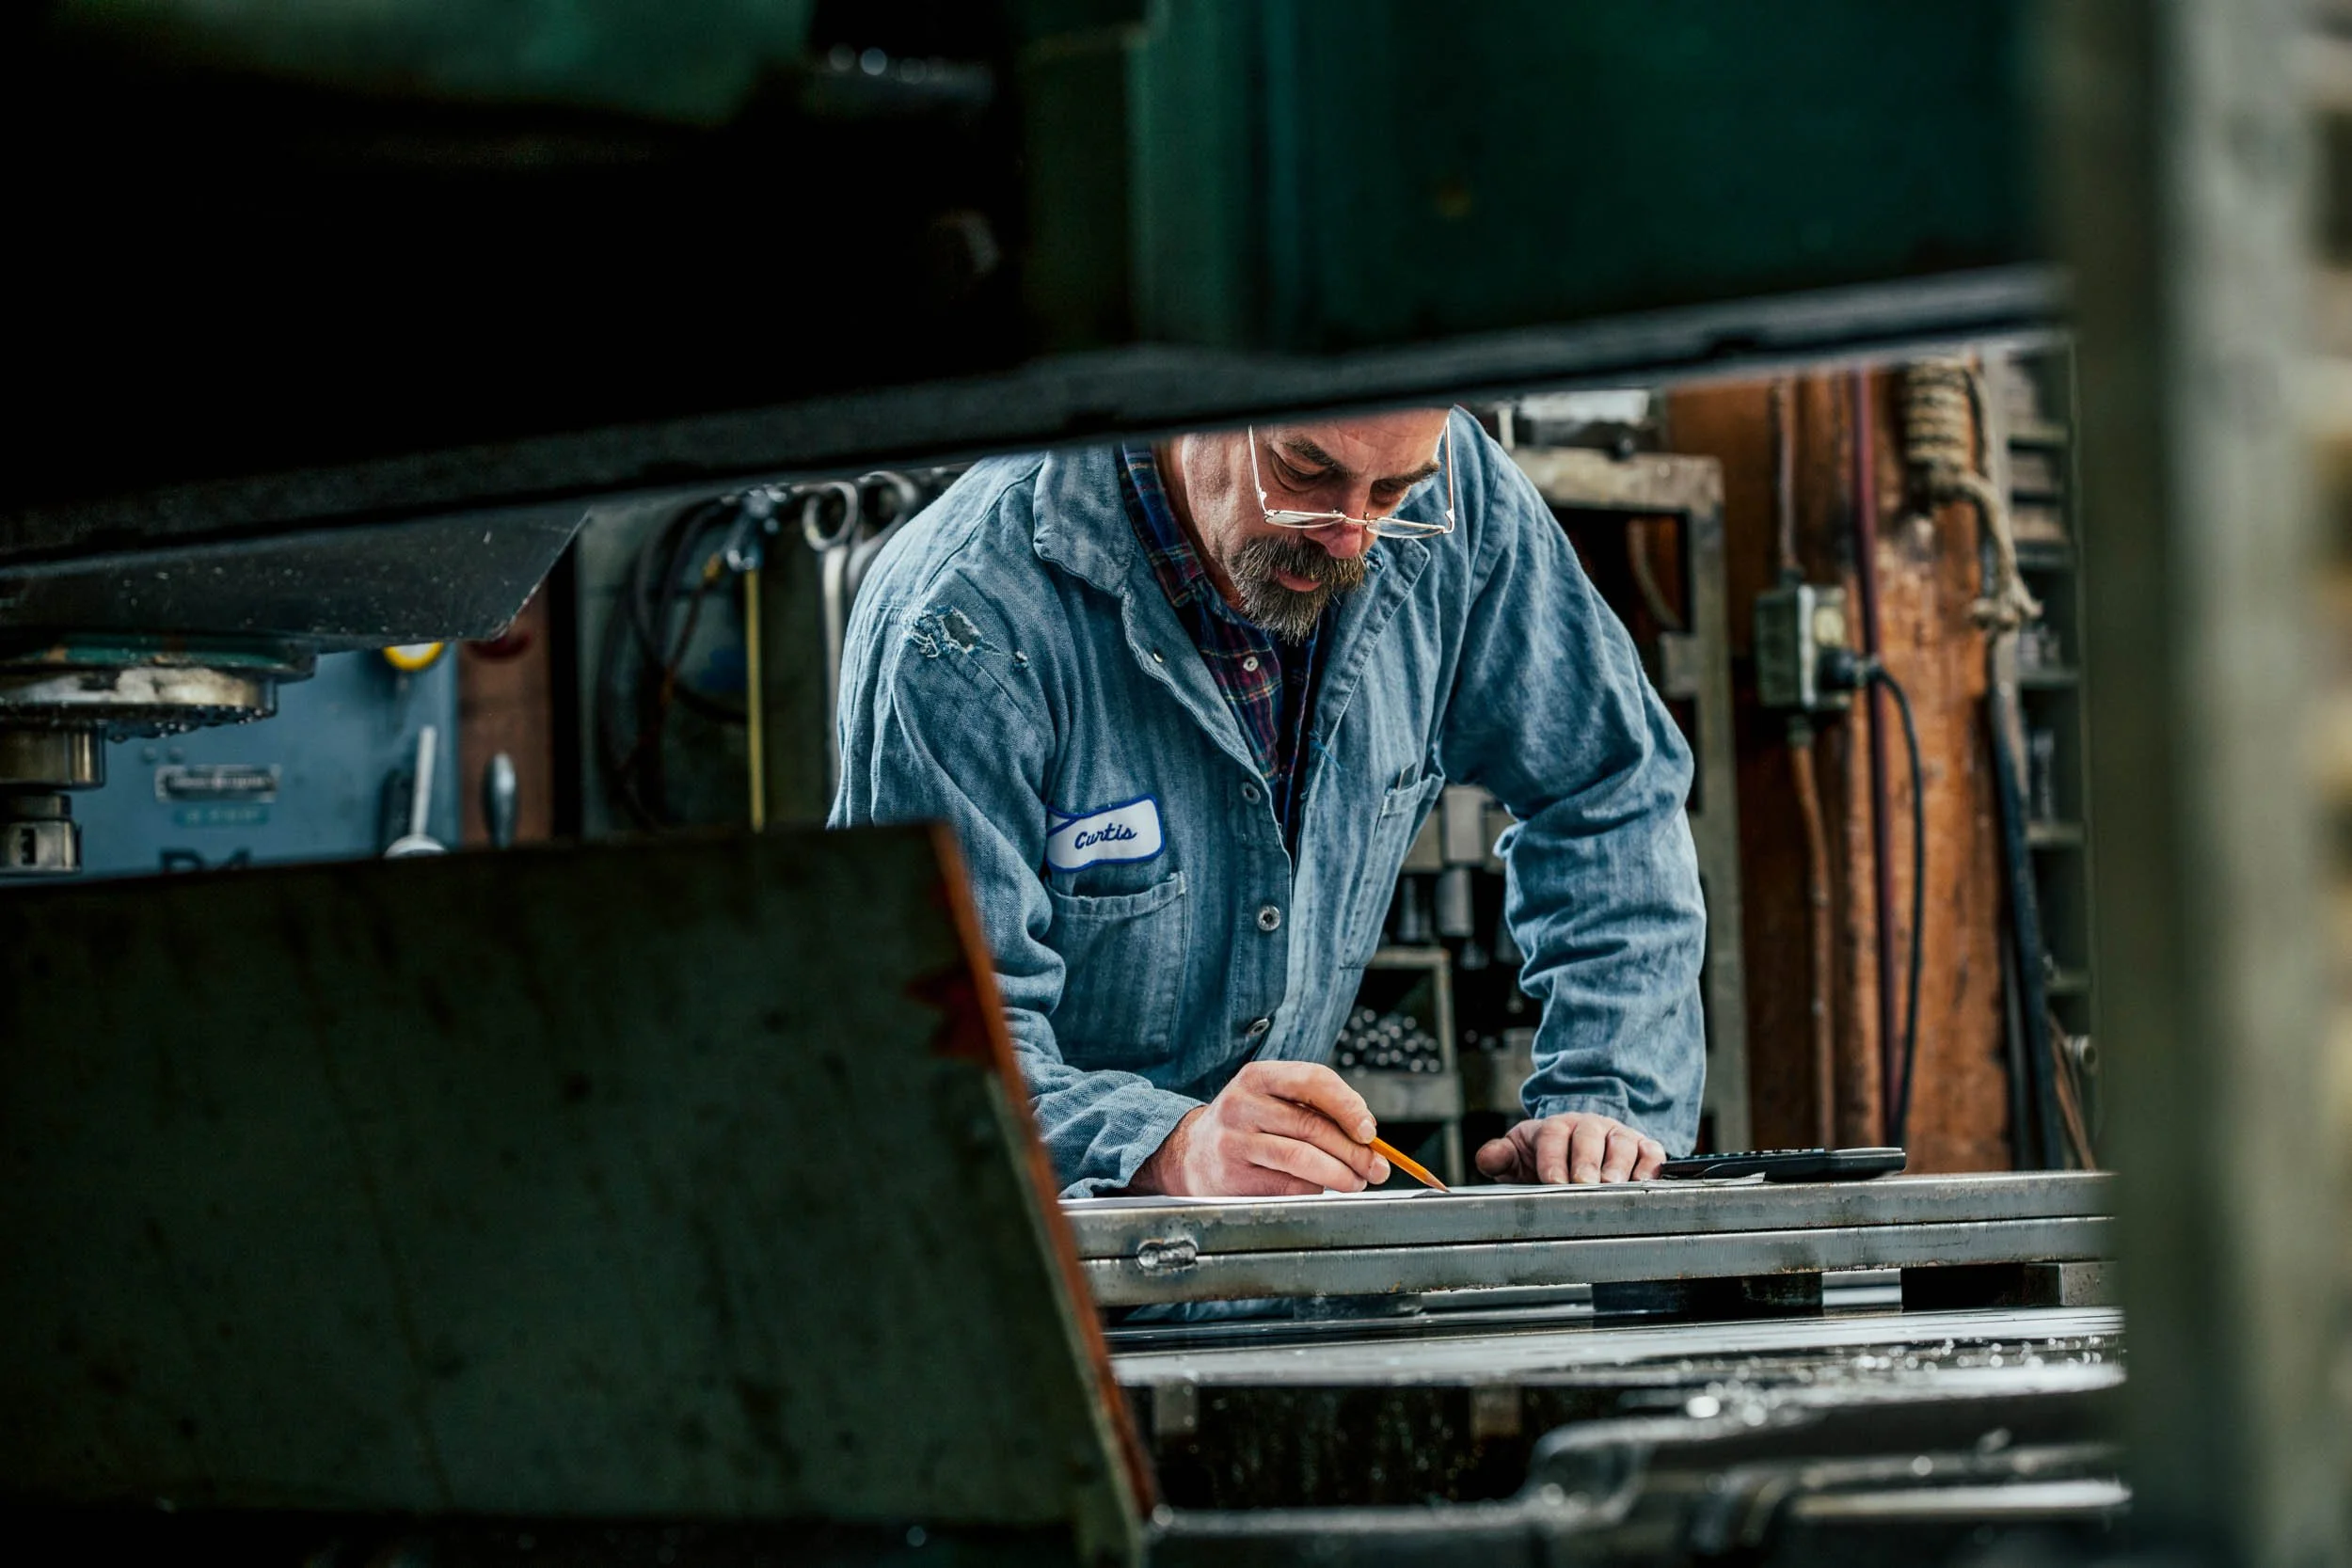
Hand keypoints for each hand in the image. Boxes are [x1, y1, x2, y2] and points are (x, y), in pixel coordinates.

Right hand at [1129, 1061, 1392, 1196]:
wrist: (1193, 1153)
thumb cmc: (1248, 1124)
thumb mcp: (1273, 1099)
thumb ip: (1316, 1108)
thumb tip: (1368, 1135)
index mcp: (1258, 1076)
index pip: (1313, 1080)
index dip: (1349, 1106)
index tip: (1370, 1130)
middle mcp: (1242, 1104)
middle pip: (1312, 1125)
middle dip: (1353, 1151)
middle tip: (1375, 1167)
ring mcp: (1234, 1141)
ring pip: (1301, 1159)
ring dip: (1339, 1174)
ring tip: (1355, 1181)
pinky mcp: (1233, 1176)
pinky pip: (1287, 1185)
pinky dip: (1313, 1189)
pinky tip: (1320, 1188)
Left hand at [1475, 1112, 1664, 1184]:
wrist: (1577, 1148)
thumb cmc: (1544, 1158)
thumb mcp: (1517, 1156)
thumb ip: (1499, 1157)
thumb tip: (1488, 1157)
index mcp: (1556, 1126)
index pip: (1553, 1135)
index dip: (1553, 1158)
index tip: (1553, 1181)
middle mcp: (1589, 1127)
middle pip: (1590, 1136)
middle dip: (1587, 1162)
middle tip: (1585, 1185)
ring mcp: (1618, 1135)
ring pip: (1622, 1144)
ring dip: (1618, 1166)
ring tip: (1613, 1187)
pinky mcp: (1643, 1147)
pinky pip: (1651, 1153)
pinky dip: (1650, 1167)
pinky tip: (1644, 1183)